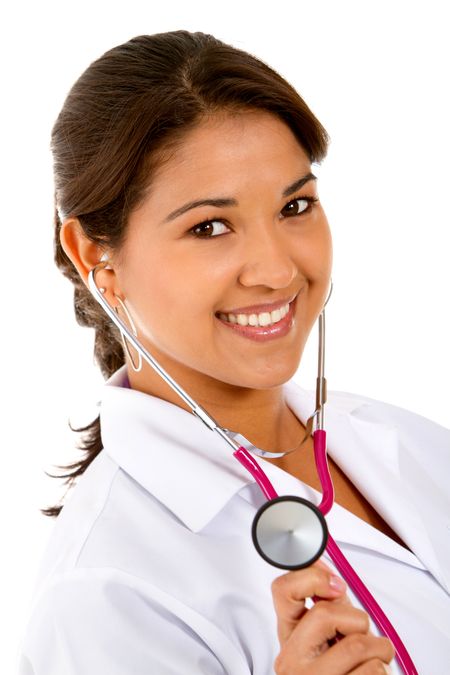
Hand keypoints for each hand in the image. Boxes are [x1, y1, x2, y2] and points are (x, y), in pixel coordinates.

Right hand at [271, 559, 394, 673]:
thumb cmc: (335, 673)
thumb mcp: (326, 637)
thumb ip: (327, 604)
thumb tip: (326, 567)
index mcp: (288, 637)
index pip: (282, 590)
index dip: (311, 577)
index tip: (336, 585)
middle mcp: (292, 660)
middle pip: (326, 613)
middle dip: (357, 620)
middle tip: (361, 635)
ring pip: (359, 645)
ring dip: (379, 650)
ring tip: (371, 662)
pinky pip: (374, 671)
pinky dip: (382, 672)